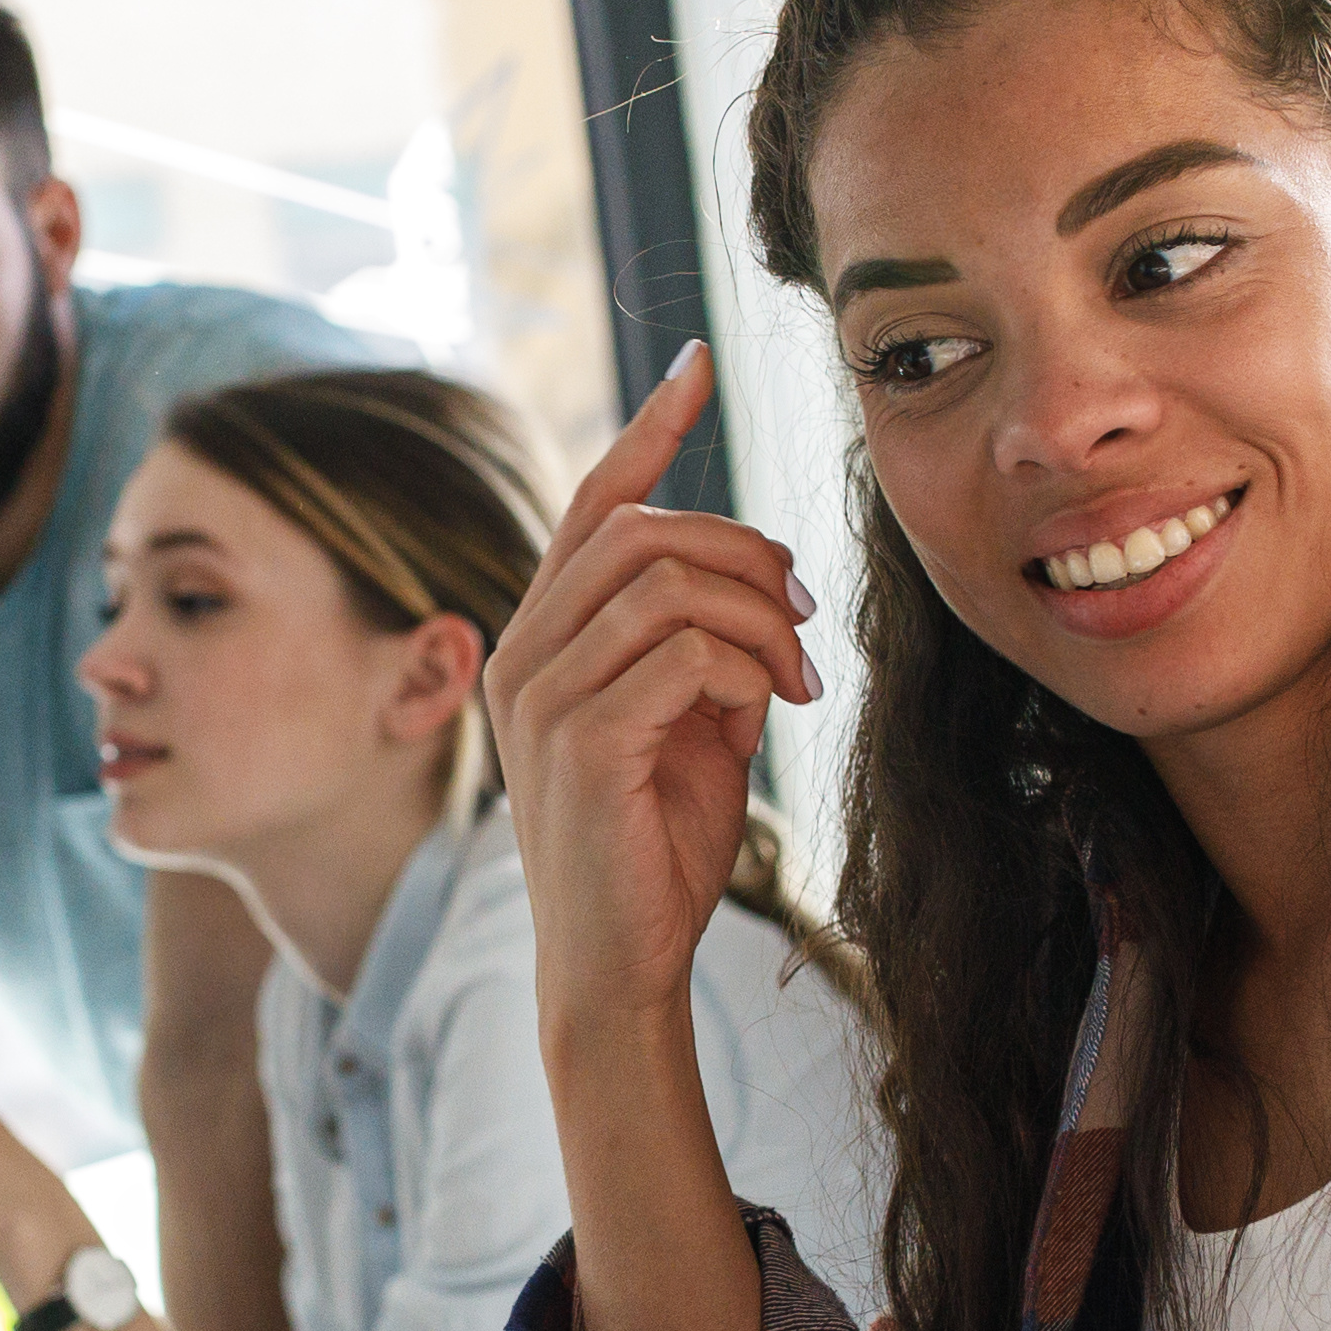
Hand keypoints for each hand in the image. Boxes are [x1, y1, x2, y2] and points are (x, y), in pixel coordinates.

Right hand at [485, 347, 816, 1044]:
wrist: (622, 964)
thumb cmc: (657, 847)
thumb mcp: (691, 722)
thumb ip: (706, 645)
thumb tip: (762, 583)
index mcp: (545, 638)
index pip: (594, 504)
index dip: (649, 430)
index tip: (696, 366)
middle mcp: (524, 653)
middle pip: (645, 531)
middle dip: (747, 555)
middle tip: (806, 616)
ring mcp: (540, 696)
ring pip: (666, 582)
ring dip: (759, 618)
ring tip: (794, 680)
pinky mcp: (576, 743)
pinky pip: (682, 652)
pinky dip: (744, 667)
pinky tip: (764, 713)